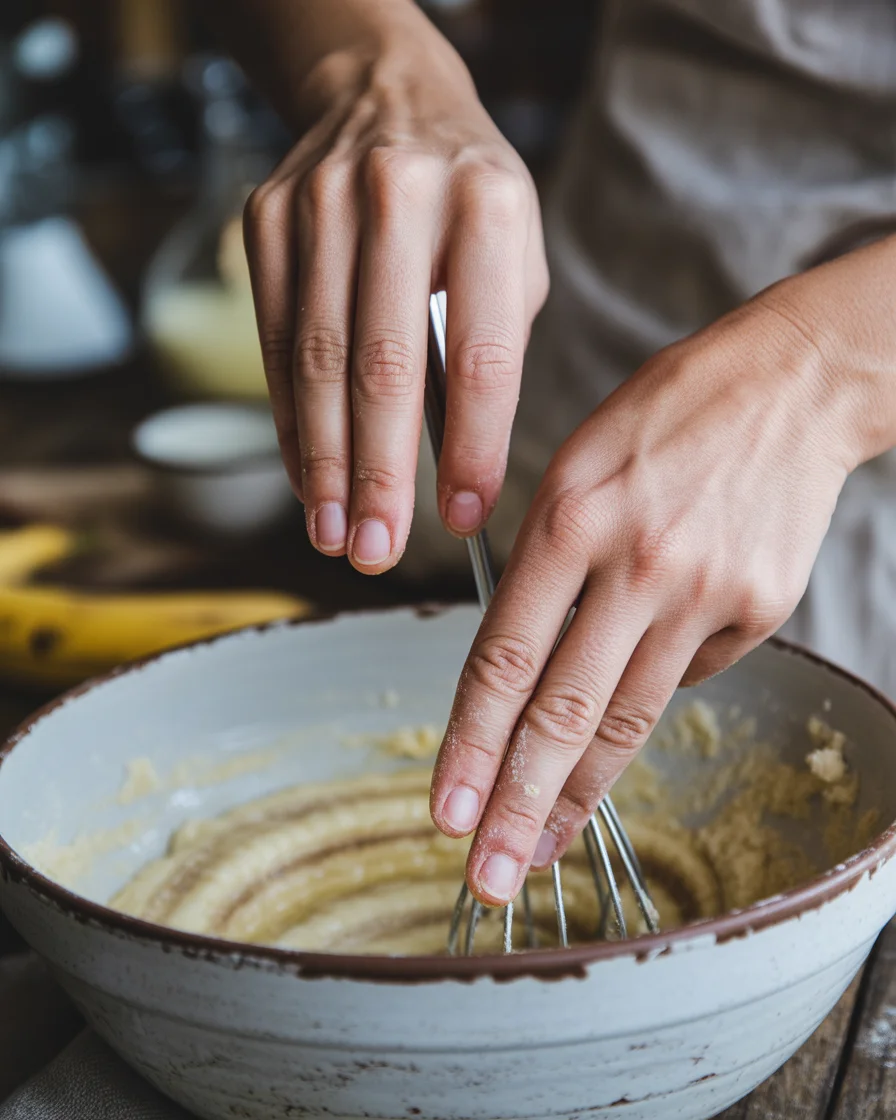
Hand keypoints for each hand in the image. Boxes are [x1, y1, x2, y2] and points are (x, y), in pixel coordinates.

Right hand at [243, 20, 546, 571]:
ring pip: (319, 363)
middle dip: (380, 476)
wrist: (386, 96)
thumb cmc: (468, 199)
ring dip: (325, 464)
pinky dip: (292, 422)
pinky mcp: (268, 223)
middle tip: (378, 551)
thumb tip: (453, 473)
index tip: (463, 518)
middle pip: (384, 368)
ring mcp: (320, 205)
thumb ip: (491, 353)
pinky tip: (305, 478)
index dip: (471, 449)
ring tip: (336, 534)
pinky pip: (276, 345)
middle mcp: (399, 196)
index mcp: (488, 205)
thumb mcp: (514, 258)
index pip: (482, 356)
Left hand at [430, 281, 871, 906]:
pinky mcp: (758, 609)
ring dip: (579, 796)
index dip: (472, 745)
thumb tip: (530, 666)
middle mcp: (634, 563)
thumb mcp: (573, 467)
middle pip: (565, 712)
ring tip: (541, 853)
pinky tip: (636, 691)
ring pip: (628, 718)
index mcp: (568, 518)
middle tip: (486, 879)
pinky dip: (652, 693)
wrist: (790, 384)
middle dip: (519, 807)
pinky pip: (689, 676)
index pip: (504, 658)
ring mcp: (702, 592)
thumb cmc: (663, 417)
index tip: (447, 809)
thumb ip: (545, 568)